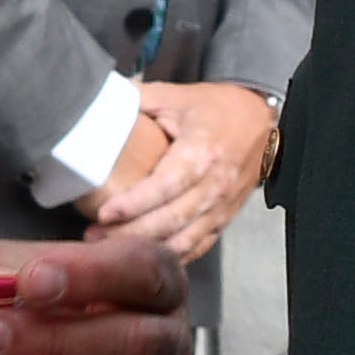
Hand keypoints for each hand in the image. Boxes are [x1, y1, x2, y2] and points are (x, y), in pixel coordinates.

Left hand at [0, 229, 193, 354]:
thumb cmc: (41, 296)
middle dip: (51, 345)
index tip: (30, 283)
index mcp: (159, 284)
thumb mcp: (21, 263)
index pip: (143, 274)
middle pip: (132, 351)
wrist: (35, 350)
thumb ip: (9, 269)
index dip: (90, 278)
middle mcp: (168, 347)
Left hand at [89, 81, 275, 264]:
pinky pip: (198, 246)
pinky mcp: (224, 219)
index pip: (166, 186)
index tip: (105, 213)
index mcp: (201, 152)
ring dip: (148, 250)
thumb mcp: (176, 95)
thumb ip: (138, 98)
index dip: (135, 203)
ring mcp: (222, 206)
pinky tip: (144, 259)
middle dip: (131, 234)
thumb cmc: (216, 108)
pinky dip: (172, 257)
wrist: (259, 120)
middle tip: (95, 237)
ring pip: (184, 240)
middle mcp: (215, 185)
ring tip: (110, 251)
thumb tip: (99, 97)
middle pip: (172, 220)